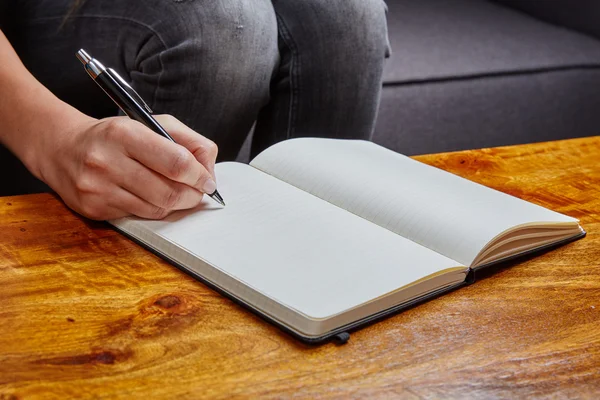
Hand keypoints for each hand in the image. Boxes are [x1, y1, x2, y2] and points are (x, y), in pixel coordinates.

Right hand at [35, 114, 217, 219]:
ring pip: (157, 208)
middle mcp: (106, 161)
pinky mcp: (93, 208)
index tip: (207, 180)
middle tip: (197, 191)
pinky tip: (150, 195)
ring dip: (175, 203)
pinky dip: (154, 208)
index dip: (199, 175)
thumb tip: (209, 170)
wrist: (62, 148)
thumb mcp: (151, 123)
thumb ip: (188, 141)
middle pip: (169, 191)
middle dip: (192, 194)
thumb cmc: (114, 136)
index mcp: (124, 133)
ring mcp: (98, 188)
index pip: (176, 162)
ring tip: (175, 192)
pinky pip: (139, 216)